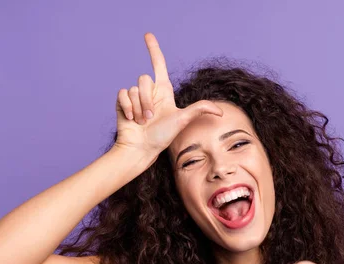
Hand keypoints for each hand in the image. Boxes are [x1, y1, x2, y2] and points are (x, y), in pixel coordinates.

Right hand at [114, 33, 223, 157]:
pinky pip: (123, 94)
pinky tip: (131, 119)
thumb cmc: (162, 137)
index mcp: (163, 91)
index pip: (158, 64)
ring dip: (138, 107)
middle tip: (150, 117)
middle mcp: (149, 91)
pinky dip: (127, 107)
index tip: (147, 35)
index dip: (153, 49)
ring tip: (142, 121)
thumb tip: (220, 112)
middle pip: (144, 78)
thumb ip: (200, 109)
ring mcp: (135, 97)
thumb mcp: (183, 120)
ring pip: (134, 88)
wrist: (141, 148)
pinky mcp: (123, 102)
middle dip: (147, 100)